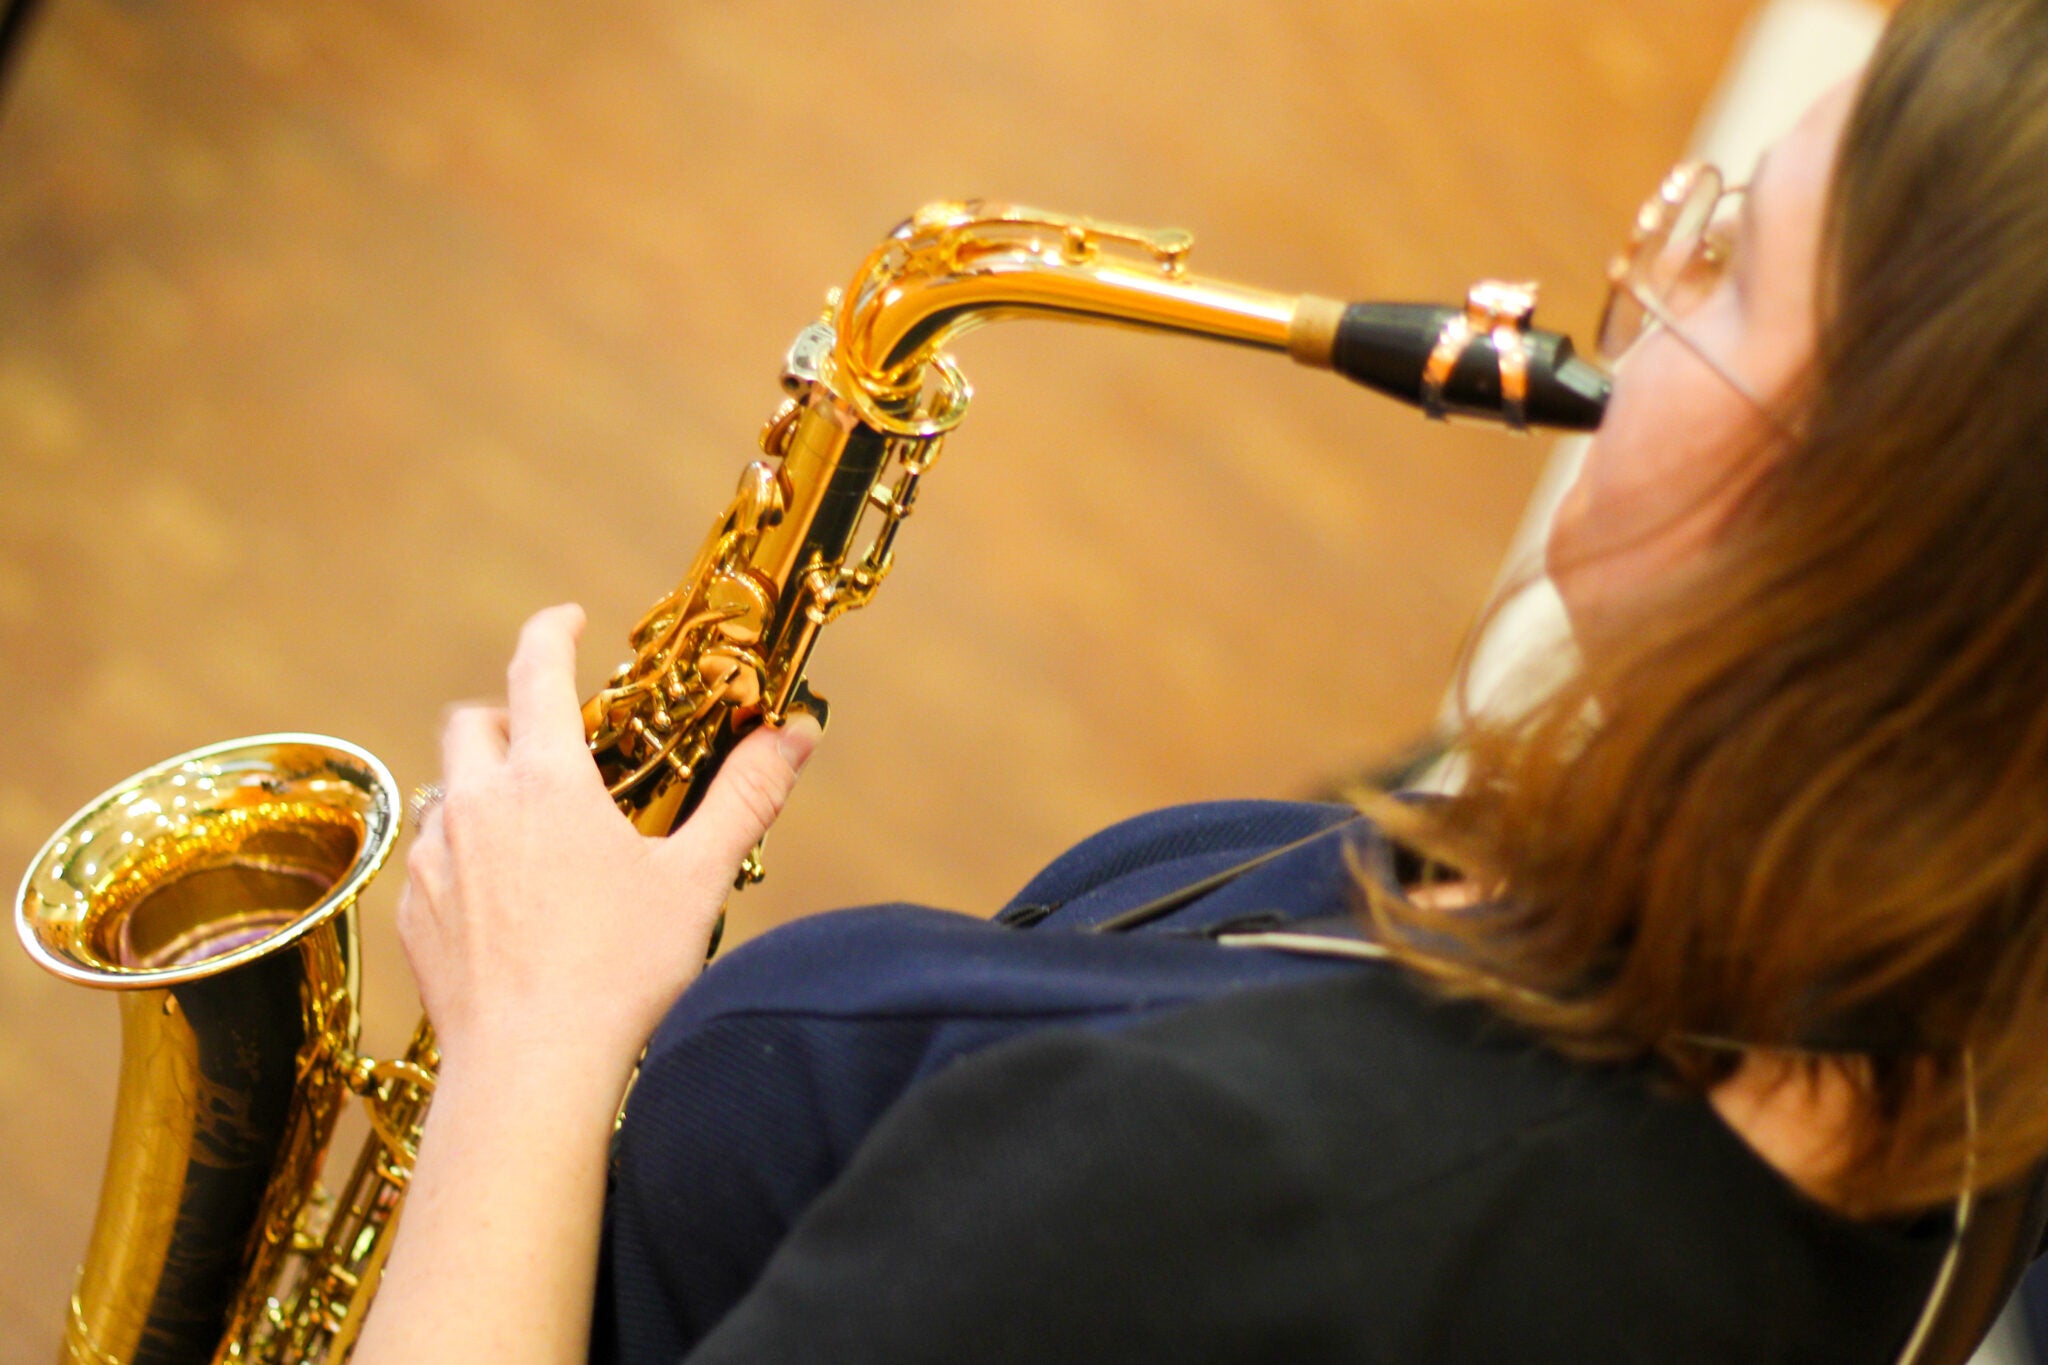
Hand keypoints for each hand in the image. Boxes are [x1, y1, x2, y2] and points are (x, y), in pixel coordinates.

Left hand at [396, 603, 819, 1089]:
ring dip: (482, 788)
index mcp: (544, 781)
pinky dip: (463, 855)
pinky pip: (428, 858)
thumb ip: (745, 796)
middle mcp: (475, 806)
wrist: (530, 1074)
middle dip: (508, 714)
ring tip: (534, 828)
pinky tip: (505, 901)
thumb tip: (795, 734)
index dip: (551, 631)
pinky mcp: (413, 914)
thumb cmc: (618, 976)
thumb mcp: (697, 877)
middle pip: (471, 721)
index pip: (533, 668)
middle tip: (555, 739)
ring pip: (445, 791)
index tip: (568, 621)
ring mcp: (434, 861)